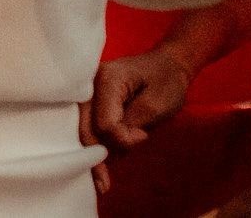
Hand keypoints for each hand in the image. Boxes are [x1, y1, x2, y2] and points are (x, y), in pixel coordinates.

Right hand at [82, 44, 194, 181]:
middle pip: (84, 127)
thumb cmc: (166, 81)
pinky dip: (95, 146)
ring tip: (102, 180)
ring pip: (82, 129)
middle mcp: (89, 85)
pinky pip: (88, 126)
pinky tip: (100, 165)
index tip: (143, 137)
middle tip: (104, 186)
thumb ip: (134, 123)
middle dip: (96, 157)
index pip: (104, 121)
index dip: (121, 138)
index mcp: (107, 80)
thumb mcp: (158, 103)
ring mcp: (88, 93)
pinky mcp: (92, 102)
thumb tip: (116, 143)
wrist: (168, 65)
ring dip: (94, 153)